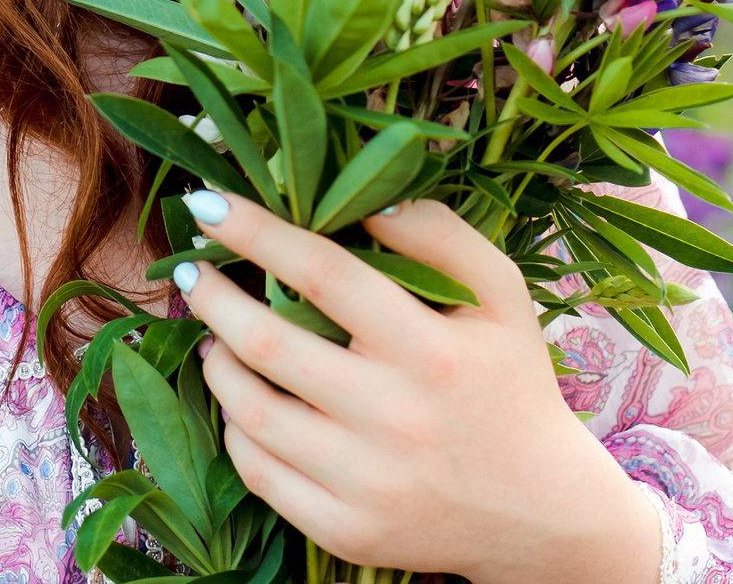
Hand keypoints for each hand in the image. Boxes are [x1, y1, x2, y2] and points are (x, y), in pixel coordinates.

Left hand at [172, 191, 662, 583]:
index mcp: (431, 350)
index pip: (323, 272)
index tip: (207, 203)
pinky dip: (236, 429)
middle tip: (192, 271)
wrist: (540, 509)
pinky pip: (258, 474)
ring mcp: (365, 482)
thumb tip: (367, 203)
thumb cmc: (511, 382)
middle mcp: (393, 418)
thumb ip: (441, 236)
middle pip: (266, 341)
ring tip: (213, 334)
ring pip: (249, 411)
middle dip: (213, 295)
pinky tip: (240, 402)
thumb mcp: (501, 295)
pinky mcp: (345, 530)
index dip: (256, 231)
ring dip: (215, 360)